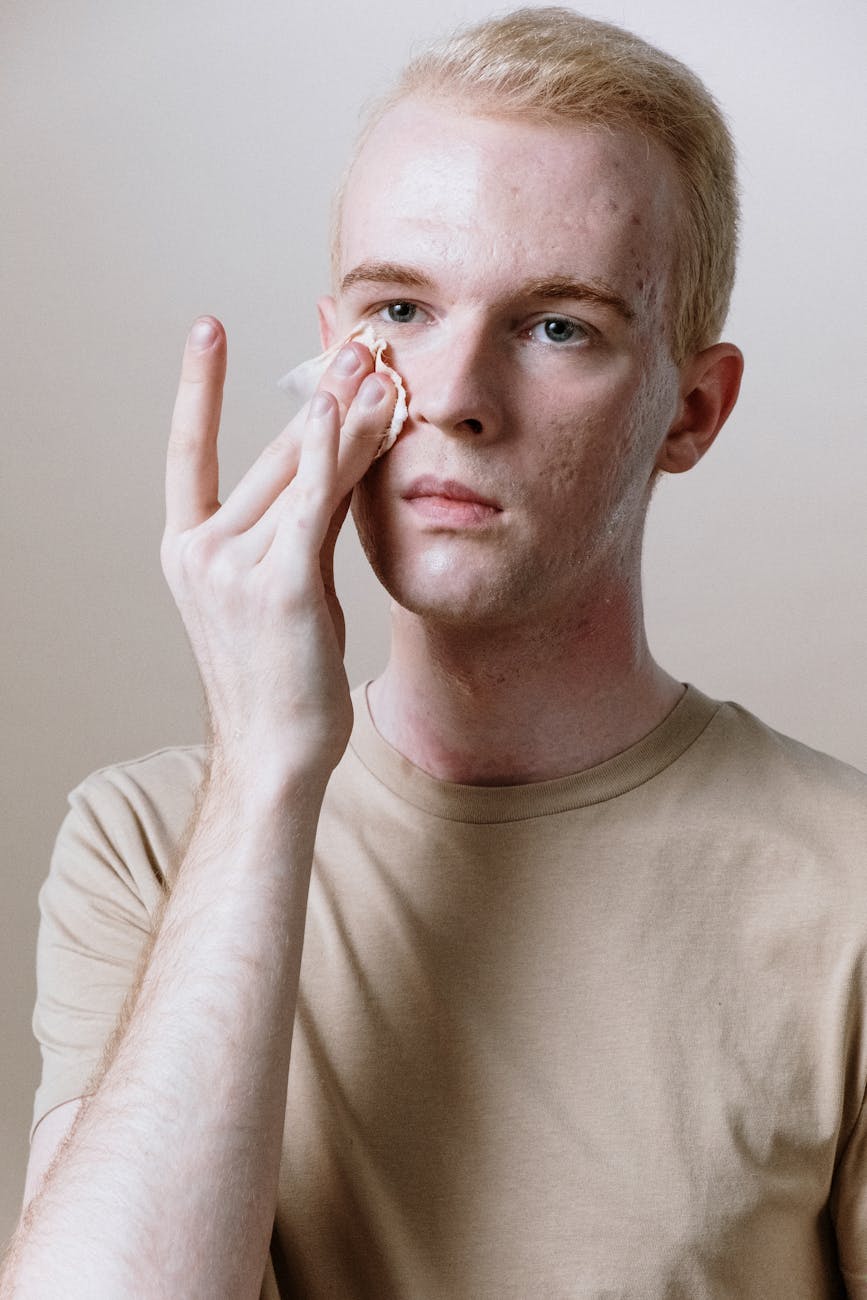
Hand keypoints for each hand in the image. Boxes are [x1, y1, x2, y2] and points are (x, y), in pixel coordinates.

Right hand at [160, 316, 394, 791]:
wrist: (275, 750)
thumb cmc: (281, 674)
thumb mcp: (285, 584)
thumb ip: (306, 518)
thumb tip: (340, 451)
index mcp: (187, 548)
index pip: (187, 450)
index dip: (198, 388)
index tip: (207, 330)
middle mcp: (200, 549)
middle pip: (269, 455)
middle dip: (318, 394)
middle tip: (357, 343)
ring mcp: (232, 566)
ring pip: (297, 471)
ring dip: (342, 413)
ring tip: (374, 360)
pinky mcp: (279, 584)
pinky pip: (310, 502)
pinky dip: (331, 451)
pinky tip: (349, 407)